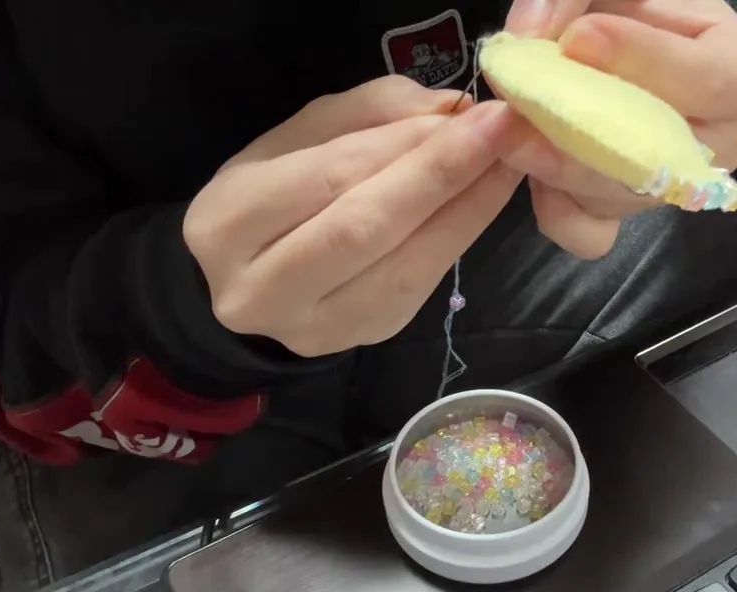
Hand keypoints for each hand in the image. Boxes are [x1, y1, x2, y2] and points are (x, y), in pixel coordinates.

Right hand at [184, 76, 524, 356]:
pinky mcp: (362, 339)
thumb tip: (448, 109)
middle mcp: (263, 289)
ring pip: (402, 268)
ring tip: (507, 162)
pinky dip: (458, 238)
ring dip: (465, 210)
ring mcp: (314, 328)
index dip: (403, 145)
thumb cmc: (267, 197)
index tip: (469, 109)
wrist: (243, 282)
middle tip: (502, 131)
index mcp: (229, 223)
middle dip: (442, 174)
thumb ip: (366, 114)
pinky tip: (485, 199)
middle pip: (365, 228)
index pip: (328, 178)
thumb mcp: (295, 137)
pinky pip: (419, 287)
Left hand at [502, 0, 736, 257]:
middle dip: (578, 131)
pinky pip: (586, 231)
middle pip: (653, 156)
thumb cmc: (652, 14)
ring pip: (611, 196)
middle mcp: (718, 149)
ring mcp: (670, 192)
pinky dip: (552, 205)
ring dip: (552, 167)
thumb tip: (530, 32)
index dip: (638, 61)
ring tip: (508, 129)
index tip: (579, 38)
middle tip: (520, 104)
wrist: (653, 52)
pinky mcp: (623, 216)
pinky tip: (530, 168)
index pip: (702, 80)